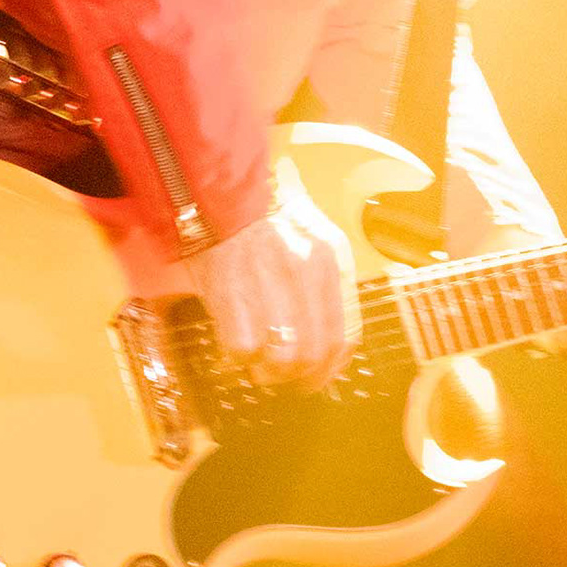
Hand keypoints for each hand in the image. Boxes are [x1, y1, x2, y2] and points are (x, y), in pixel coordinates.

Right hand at [189, 184, 359, 389]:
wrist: (221, 188)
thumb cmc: (264, 217)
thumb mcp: (312, 239)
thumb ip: (325, 285)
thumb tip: (324, 344)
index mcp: (333, 259)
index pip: (345, 336)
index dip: (329, 369)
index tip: (315, 377)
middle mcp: (309, 270)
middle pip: (316, 354)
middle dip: (298, 378)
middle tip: (281, 376)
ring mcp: (271, 280)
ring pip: (284, 358)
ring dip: (268, 372)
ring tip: (256, 365)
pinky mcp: (233, 289)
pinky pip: (244, 348)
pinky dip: (238, 358)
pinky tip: (233, 347)